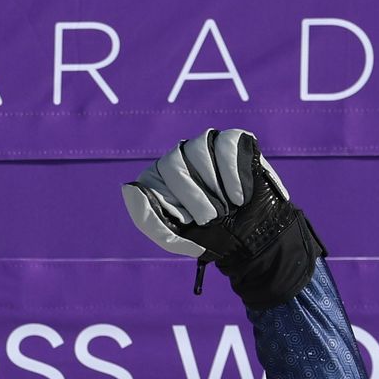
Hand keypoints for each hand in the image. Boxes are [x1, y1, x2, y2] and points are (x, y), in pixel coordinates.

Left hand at [121, 128, 322, 307]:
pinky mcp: (231, 140)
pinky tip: (239, 196)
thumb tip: (128, 187)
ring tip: (228, 206)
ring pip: (198, 149)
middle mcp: (177, 157)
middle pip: (173, 163)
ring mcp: (203, 145)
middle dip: (195, 196)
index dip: (173, 204)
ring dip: (214, 185)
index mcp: (157, 179)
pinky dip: (233, 173)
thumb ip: (147, 218)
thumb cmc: (207, 236)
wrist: (250, 238)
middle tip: (212, 218)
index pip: (152, 180)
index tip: (188, 223)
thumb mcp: (173, 237)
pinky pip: (225, 145)